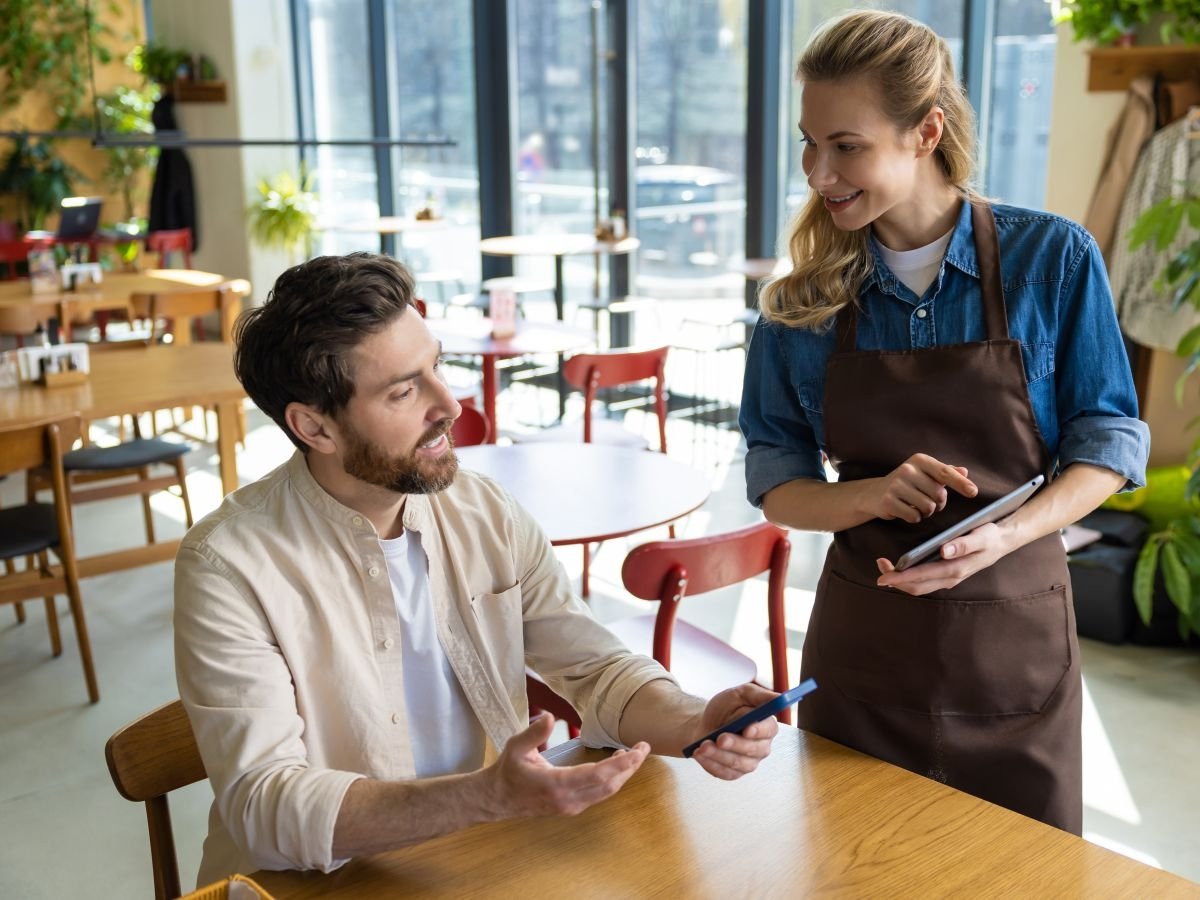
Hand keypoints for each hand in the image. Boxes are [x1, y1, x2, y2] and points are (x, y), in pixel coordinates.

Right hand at [484, 714, 649, 818]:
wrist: (497, 800)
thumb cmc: (507, 771)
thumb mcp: (515, 747)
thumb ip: (534, 733)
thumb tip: (550, 717)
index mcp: (556, 785)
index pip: (597, 776)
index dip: (620, 765)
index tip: (636, 752)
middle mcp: (567, 800)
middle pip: (608, 786)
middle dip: (630, 767)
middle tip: (644, 748)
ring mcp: (570, 806)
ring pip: (606, 792)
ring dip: (623, 774)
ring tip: (633, 753)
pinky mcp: (571, 807)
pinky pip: (598, 794)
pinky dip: (612, 780)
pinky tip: (617, 765)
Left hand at [688, 683, 778, 779]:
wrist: (704, 724)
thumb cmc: (724, 708)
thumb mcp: (739, 694)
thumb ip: (759, 695)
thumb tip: (778, 698)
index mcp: (766, 725)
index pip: (769, 729)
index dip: (759, 730)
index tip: (747, 728)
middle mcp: (761, 746)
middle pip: (755, 750)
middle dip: (735, 744)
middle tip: (720, 738)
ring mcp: (748, 762)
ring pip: (738, 763)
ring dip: (719, 755)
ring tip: (703, 746)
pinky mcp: (733, 772)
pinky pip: (725, 772)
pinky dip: (710, 763)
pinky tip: (699, 754)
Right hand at [872, 455, 976, 523]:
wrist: (874, 493)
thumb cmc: (907, 484)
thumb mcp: (926, 474)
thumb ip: (946, 472)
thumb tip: (965, 471)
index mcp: (920, 460)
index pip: (945, 472)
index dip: (961, 483)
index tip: (973, 492)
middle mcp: (907, 469)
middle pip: (938, 494)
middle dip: (938, 503)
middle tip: (927, 501)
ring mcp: (896, 485)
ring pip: (927, 507)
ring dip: (926, 512)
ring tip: (915, 505)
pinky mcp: (888, 501)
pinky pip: (914, 516)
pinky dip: (914, 518)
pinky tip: (905, 511)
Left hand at [875, 520, 1013, 594]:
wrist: (1003, 541)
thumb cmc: (990, 536)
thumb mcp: (980, 536)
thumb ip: (963, 544)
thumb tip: (943, 551)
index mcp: (956, 569)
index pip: (922, 576)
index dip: (901, 577)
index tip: (883, 576)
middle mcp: (950, 578)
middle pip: (917, 587)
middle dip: (896, 580)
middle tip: (879, 565)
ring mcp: (949, 578)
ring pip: (919, 587)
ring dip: (900, 580)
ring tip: (884, 565)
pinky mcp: (947, 575)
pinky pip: (924, 582)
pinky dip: (909, 578)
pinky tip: (900, 567)